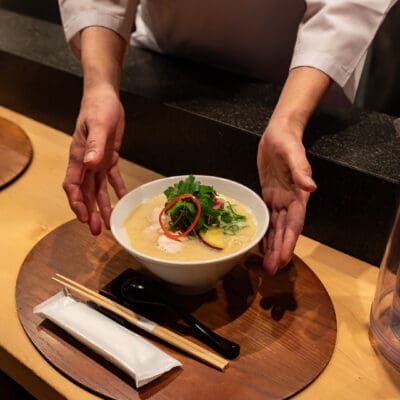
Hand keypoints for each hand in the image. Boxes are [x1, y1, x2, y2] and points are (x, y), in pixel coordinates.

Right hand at [63, 86, 126, 234]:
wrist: (105, 98)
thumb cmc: (98, 108)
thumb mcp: (98, 125)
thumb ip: (94, 145)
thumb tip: (89, 164)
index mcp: (78, 156)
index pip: (74, 185)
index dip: (77, 202)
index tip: (83, 217)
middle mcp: (85, 162)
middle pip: (86, 193)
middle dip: (89, 212)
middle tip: (96, 230)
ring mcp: (96, 161)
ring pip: (98, 189)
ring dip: (102, 206)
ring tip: (107, 223)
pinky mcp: (109, 158)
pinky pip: (112, 178)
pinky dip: (116, 189)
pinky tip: (121, 200)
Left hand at [257, 117, 316, 274]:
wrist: (278, 133)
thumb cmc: (286, 142)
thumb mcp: (293, 152)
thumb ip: (301, 170)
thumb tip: (310, 187)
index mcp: (298, 194)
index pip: (294, 223)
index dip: (289, 241)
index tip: (284, 258)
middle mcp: (289, 201)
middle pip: (284, 230)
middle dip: (279, 250)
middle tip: (272, 270)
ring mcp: (279, 200)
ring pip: (276, 228)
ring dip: (272, 246)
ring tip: (267, 265)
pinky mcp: (269, 195)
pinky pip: (268, 218)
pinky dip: (265, 232)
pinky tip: (261, 245)